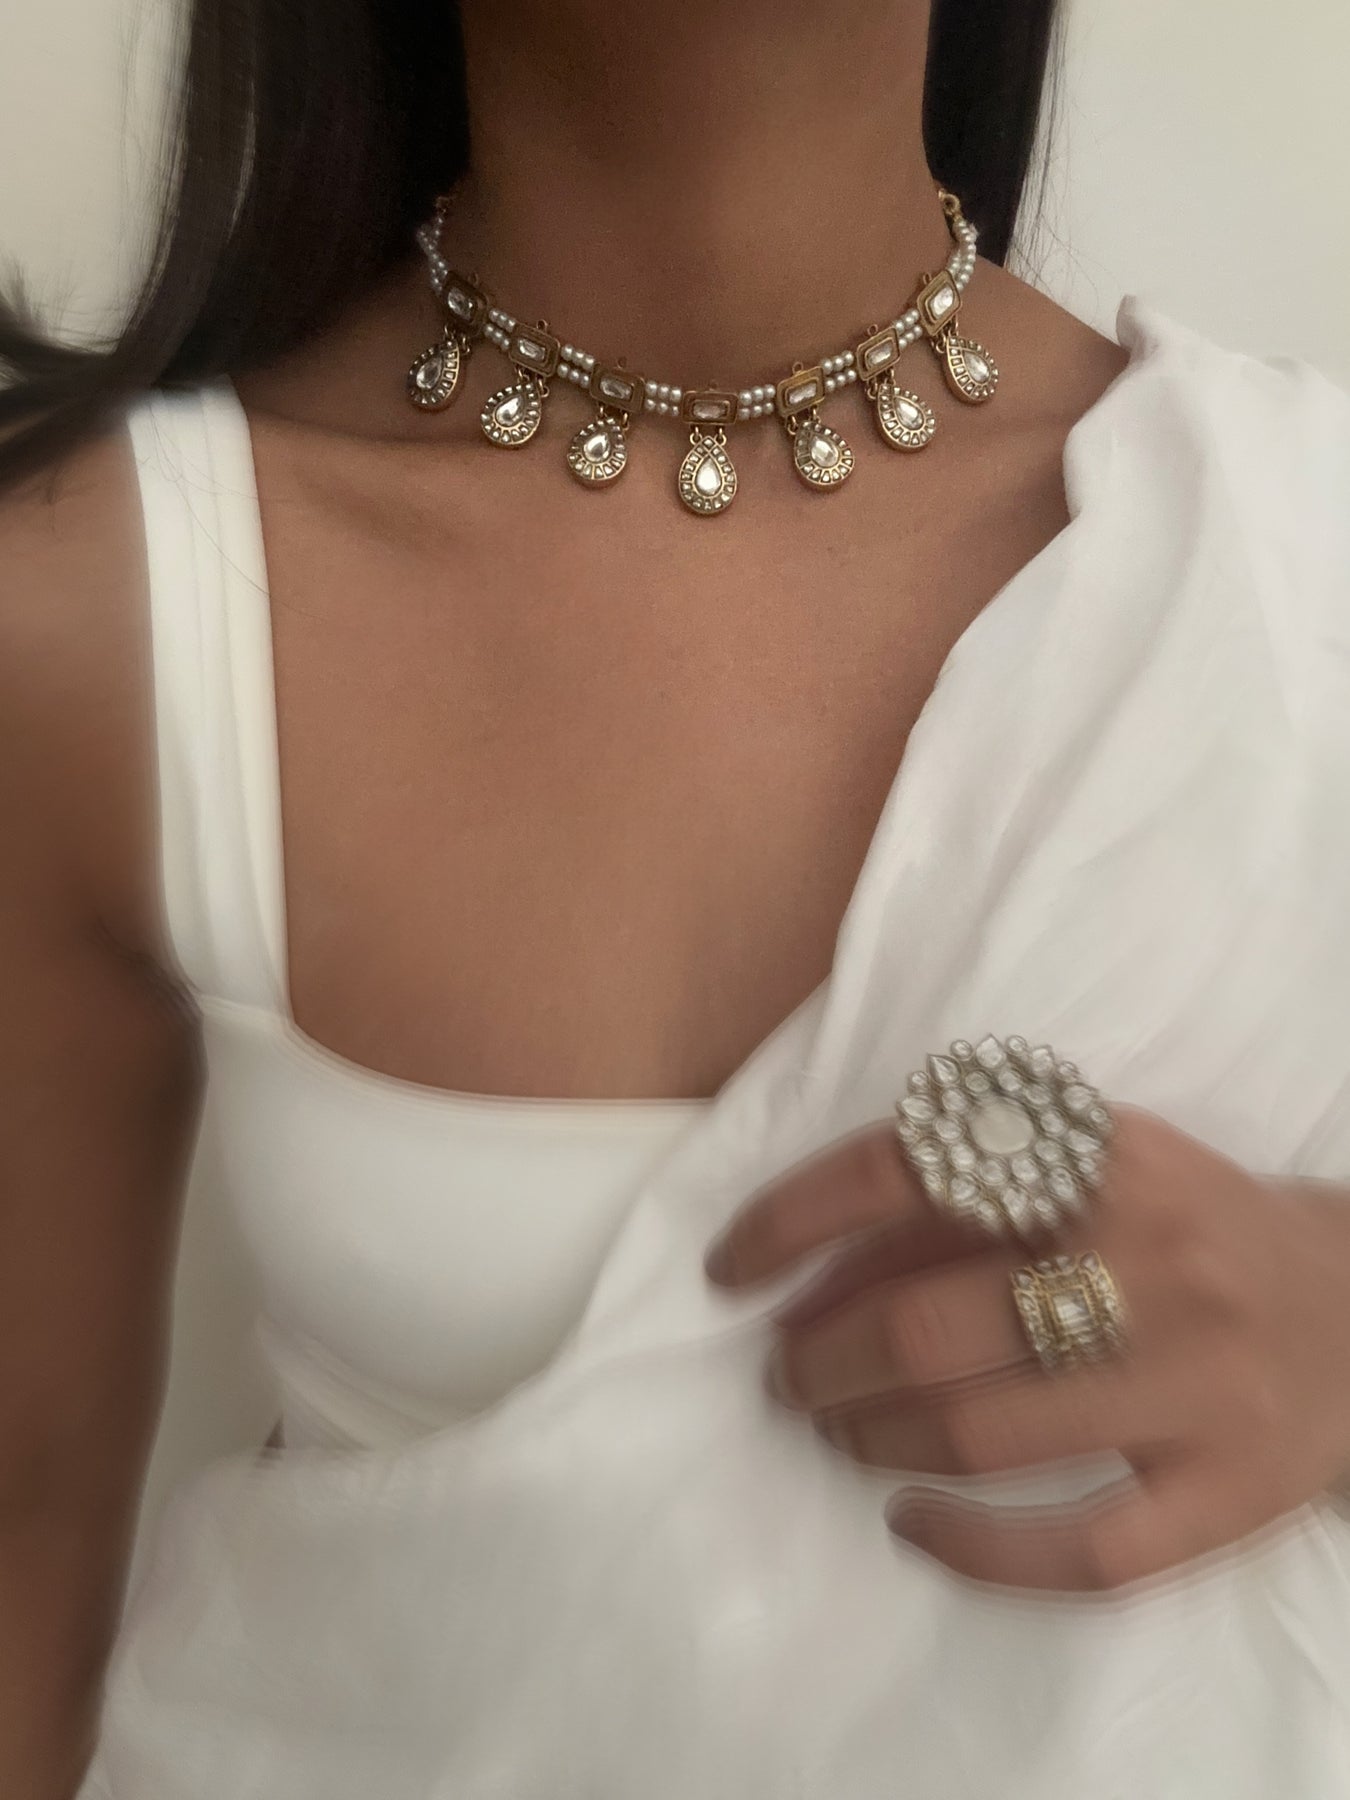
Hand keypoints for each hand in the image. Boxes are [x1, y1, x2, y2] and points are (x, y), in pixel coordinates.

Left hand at [705, 1110, 1349, 1590]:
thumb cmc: (1186, 1228)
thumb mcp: (1091, 1168)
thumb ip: (963, 1201)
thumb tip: (806, 1268)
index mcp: (1104, 1154)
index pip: (908, 1169)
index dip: (793, 1220)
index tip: (730, 1270)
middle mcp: (1153, 1256)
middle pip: (928, 1324)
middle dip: (820, 1359)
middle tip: (786, 1375)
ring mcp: (1198, 1381)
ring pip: (983, 1434)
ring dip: (871, 1438)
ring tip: (835, 1431)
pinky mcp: (1232, 1489)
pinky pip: (1082, 1552)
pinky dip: (972, 1550)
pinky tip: (912, 1524)